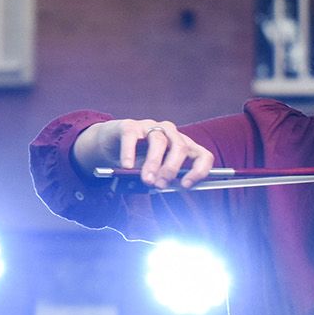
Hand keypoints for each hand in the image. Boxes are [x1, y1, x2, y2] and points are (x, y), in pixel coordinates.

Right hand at [78, 119, 214, 188]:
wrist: (110, 144)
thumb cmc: (138, 159)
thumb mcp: (156, 171)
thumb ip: (164, 178)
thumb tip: (168, 188)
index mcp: (183, 145)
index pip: (203, 155)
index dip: (199, 171)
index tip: (185, 185)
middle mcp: (170, 133)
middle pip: (181, 147)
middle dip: (171, 169)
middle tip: (160, 184)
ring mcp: (150, 127)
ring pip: (158, 141)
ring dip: (153, 163)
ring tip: (146, 179)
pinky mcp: (130, 126)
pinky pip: (132, 137)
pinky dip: (130, 153)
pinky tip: (127, 165)